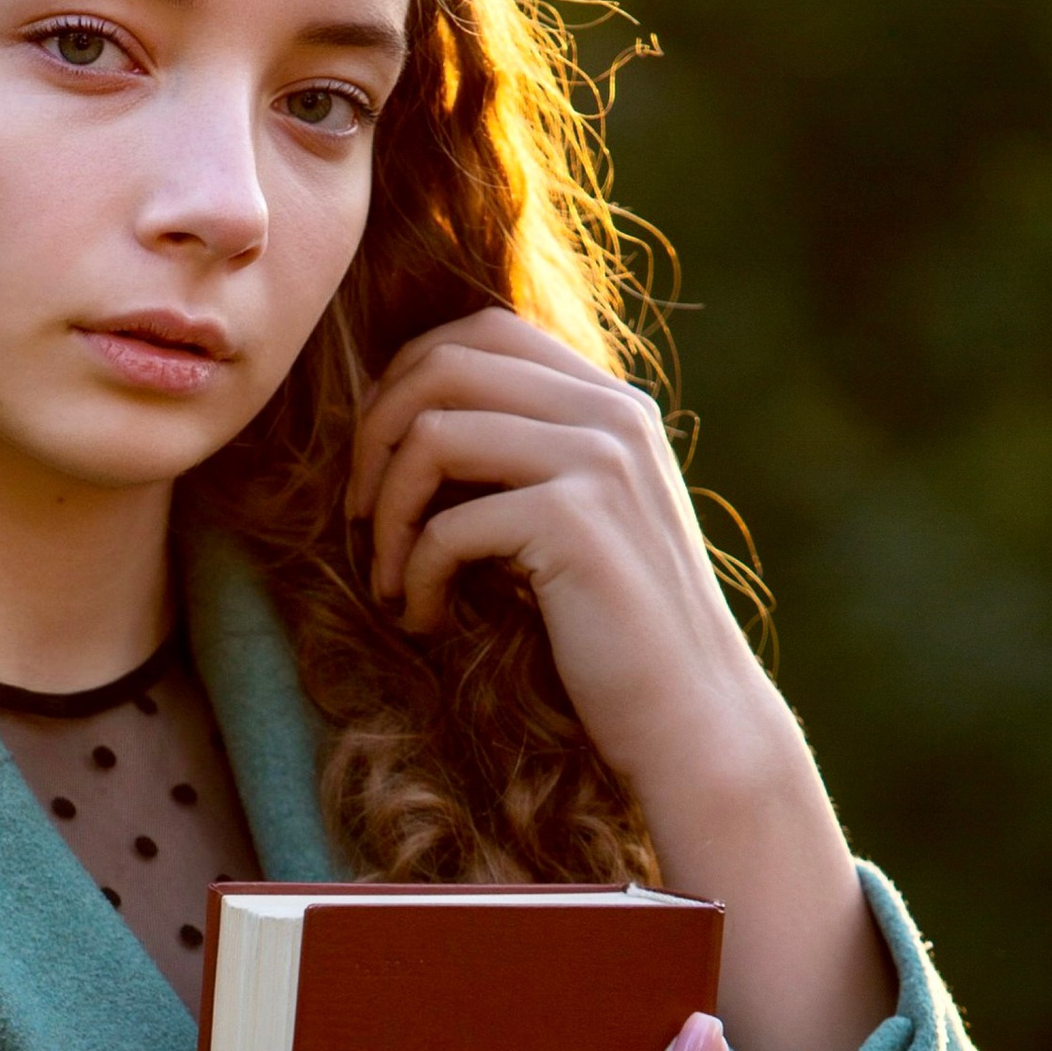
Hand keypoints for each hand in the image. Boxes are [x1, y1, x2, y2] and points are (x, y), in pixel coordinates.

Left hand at [349, 309, 893, 1050]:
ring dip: (385, 511)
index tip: (379, 465)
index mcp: (610, 403)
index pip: (481, 331)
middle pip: (443, 363)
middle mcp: (610, 414)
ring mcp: (599, 462)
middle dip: (374, 435)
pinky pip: (448, 524)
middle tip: (360, 516)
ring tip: (384, 575)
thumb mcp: (573, 524)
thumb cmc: (616, 635)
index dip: (405, 380)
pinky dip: (412, 576)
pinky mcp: (577, 523)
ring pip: (433, 433)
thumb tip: (405, 424)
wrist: (692, 720)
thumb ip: (521, 460)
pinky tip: (425, 620)